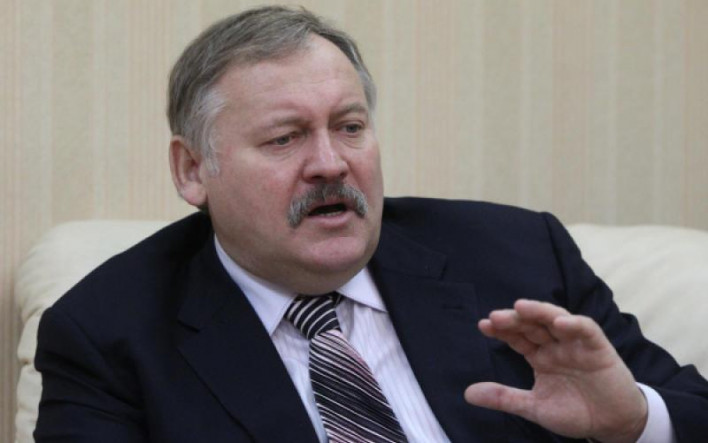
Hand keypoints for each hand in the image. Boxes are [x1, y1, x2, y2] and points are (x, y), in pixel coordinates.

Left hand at [464, 299, 647, 442]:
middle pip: (533, 325)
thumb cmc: (576, 412)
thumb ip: (504, 398)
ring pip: (556, 319)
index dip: (501, 330)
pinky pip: (586, 330)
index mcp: (540, 356)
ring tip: (521, 307)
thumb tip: (467, 393)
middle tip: (496, 318)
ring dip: (540, 312)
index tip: (483, 325)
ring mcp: (577, 344)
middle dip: (515, 319)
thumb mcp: (534, 406)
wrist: (613, 425)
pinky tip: (559, 323)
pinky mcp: (599, 348)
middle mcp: (556, 345)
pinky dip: (574, 324)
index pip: (517, 337)